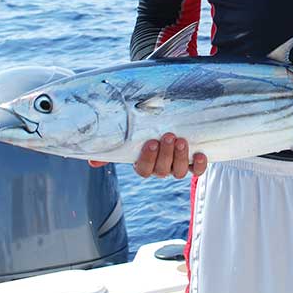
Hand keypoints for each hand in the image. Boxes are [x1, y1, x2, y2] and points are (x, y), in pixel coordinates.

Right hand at [89, 132, 207, 177]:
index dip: (147, 159)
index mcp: (144, 163)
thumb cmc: (148, 128)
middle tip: (169, 136)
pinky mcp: (194, 164)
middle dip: (166, 154)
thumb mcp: (131, 135)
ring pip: (178, 172)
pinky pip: (197, 172)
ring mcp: (177, 166)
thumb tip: (91, 161)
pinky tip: (200, 154)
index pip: (143, 169)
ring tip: (181, 140)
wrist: (175, 121)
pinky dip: (200, 165)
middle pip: (162, 170)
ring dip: (180, 157)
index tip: (150, 142)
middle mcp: (161, 168)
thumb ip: (114, 145)